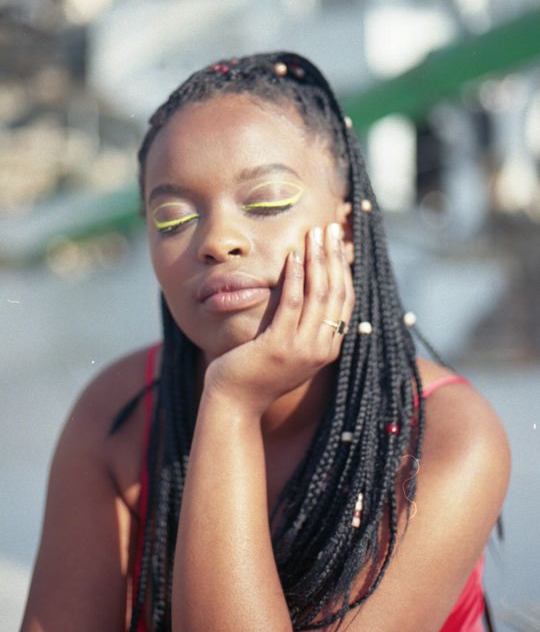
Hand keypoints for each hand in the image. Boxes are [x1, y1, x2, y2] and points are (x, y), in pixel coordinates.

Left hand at [203, 222, 354, 416]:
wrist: (235, 403)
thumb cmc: (256, 372)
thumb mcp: (288, 348)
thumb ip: (302, 325)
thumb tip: (307, 292)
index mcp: (328, 348)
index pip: (345, 300)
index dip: (343, 268)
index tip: (338, 242)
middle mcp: (322, 348)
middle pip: (336, 293)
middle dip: (334, 256)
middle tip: (330, 228)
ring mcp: (303, 349)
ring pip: (318, 294)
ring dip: (317, 259)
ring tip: (314, 233)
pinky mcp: (279, 346)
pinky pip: (292, 304)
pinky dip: (295, 277)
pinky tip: (292, 256)